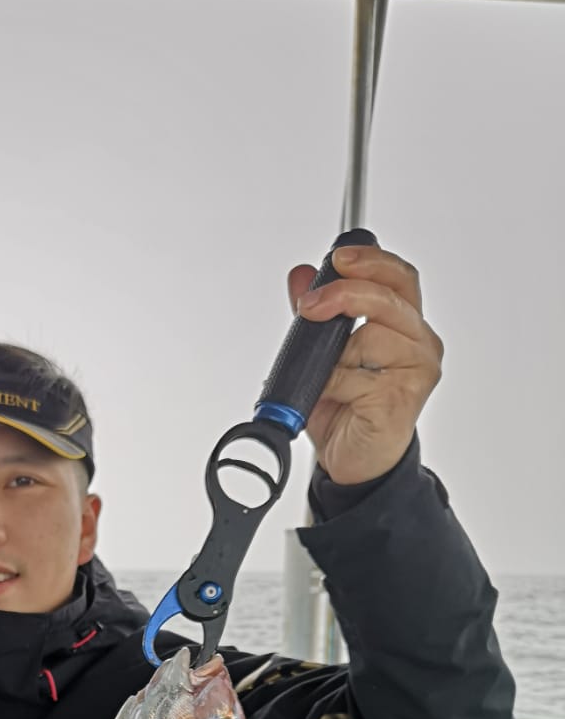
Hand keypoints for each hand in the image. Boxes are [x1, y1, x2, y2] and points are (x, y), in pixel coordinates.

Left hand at [286, 244, 442, 484]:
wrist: (353, 460)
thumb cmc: (346, 409)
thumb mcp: (321, 354)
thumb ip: (314, 315)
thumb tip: (300, 277)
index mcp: (403, 324)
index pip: (397, 277)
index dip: (370, 260)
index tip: (337, 258)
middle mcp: (417, 342)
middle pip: (388, 296)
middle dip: (344, 293)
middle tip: (310, 306)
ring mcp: (416, 369)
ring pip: (370, 336)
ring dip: (335, 357)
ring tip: (329, 381)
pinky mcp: (404, 396)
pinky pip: (357, 376)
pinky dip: (335, 385)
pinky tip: (337, 399)